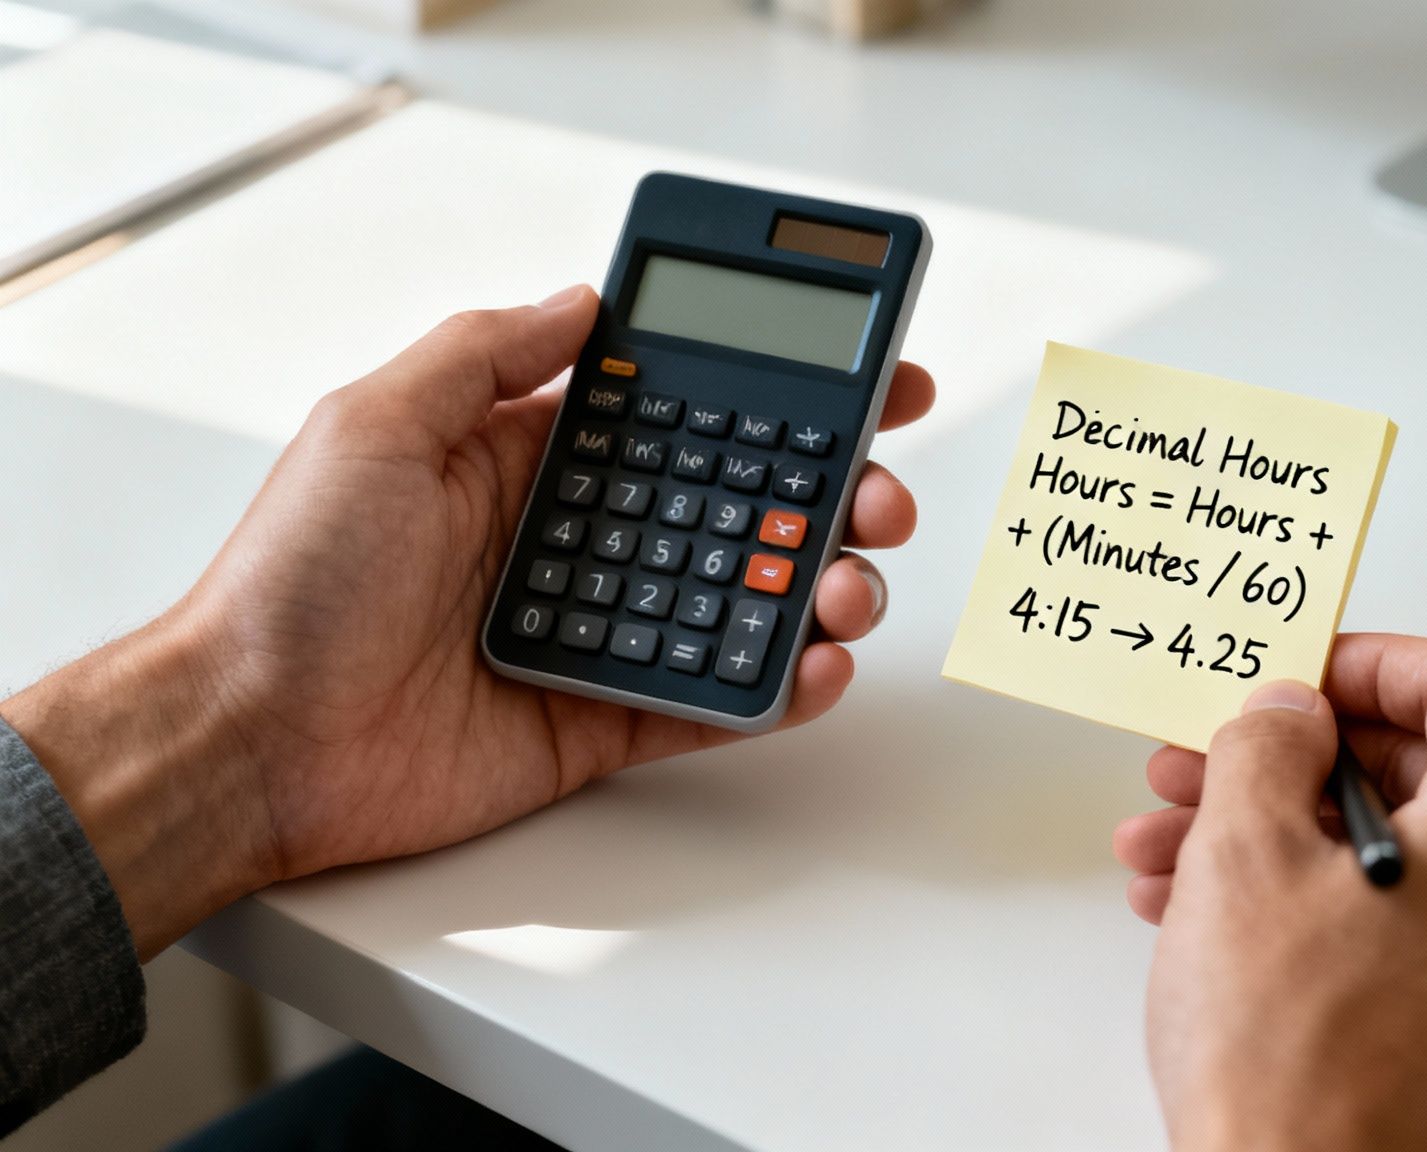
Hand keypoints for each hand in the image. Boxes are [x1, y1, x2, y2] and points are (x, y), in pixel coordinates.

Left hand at [2, 286, 933, 956]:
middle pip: (739, 506)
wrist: (249, 740)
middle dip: (830, 493)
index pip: (682, 414)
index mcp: (530, 460)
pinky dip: (777, 687)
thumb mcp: (373, 425)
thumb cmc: (288, 583)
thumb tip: (579, 299)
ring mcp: (597, 632)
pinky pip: (711, 702)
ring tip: (848, 584)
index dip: (779, 394)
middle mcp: (575, 541)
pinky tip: (815, 663)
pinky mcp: (601, 721)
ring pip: (744, 601)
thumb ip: (485, 353)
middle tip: (878, 493)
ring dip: (819, 587)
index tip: (864, 378)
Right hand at [1114, 636, 1426, 1151]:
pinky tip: (1212, 918)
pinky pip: (1407, 924)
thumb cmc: (1295, 1060)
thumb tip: (1289, 714)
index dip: (1371, 661)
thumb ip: (1268, 744)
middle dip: (1294, 758)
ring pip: (1401, 852)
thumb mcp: (1244, 854)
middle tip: (1204, 760)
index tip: (1298, 674)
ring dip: (1282, 834)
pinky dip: (1316, 901)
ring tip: (1172, 853)